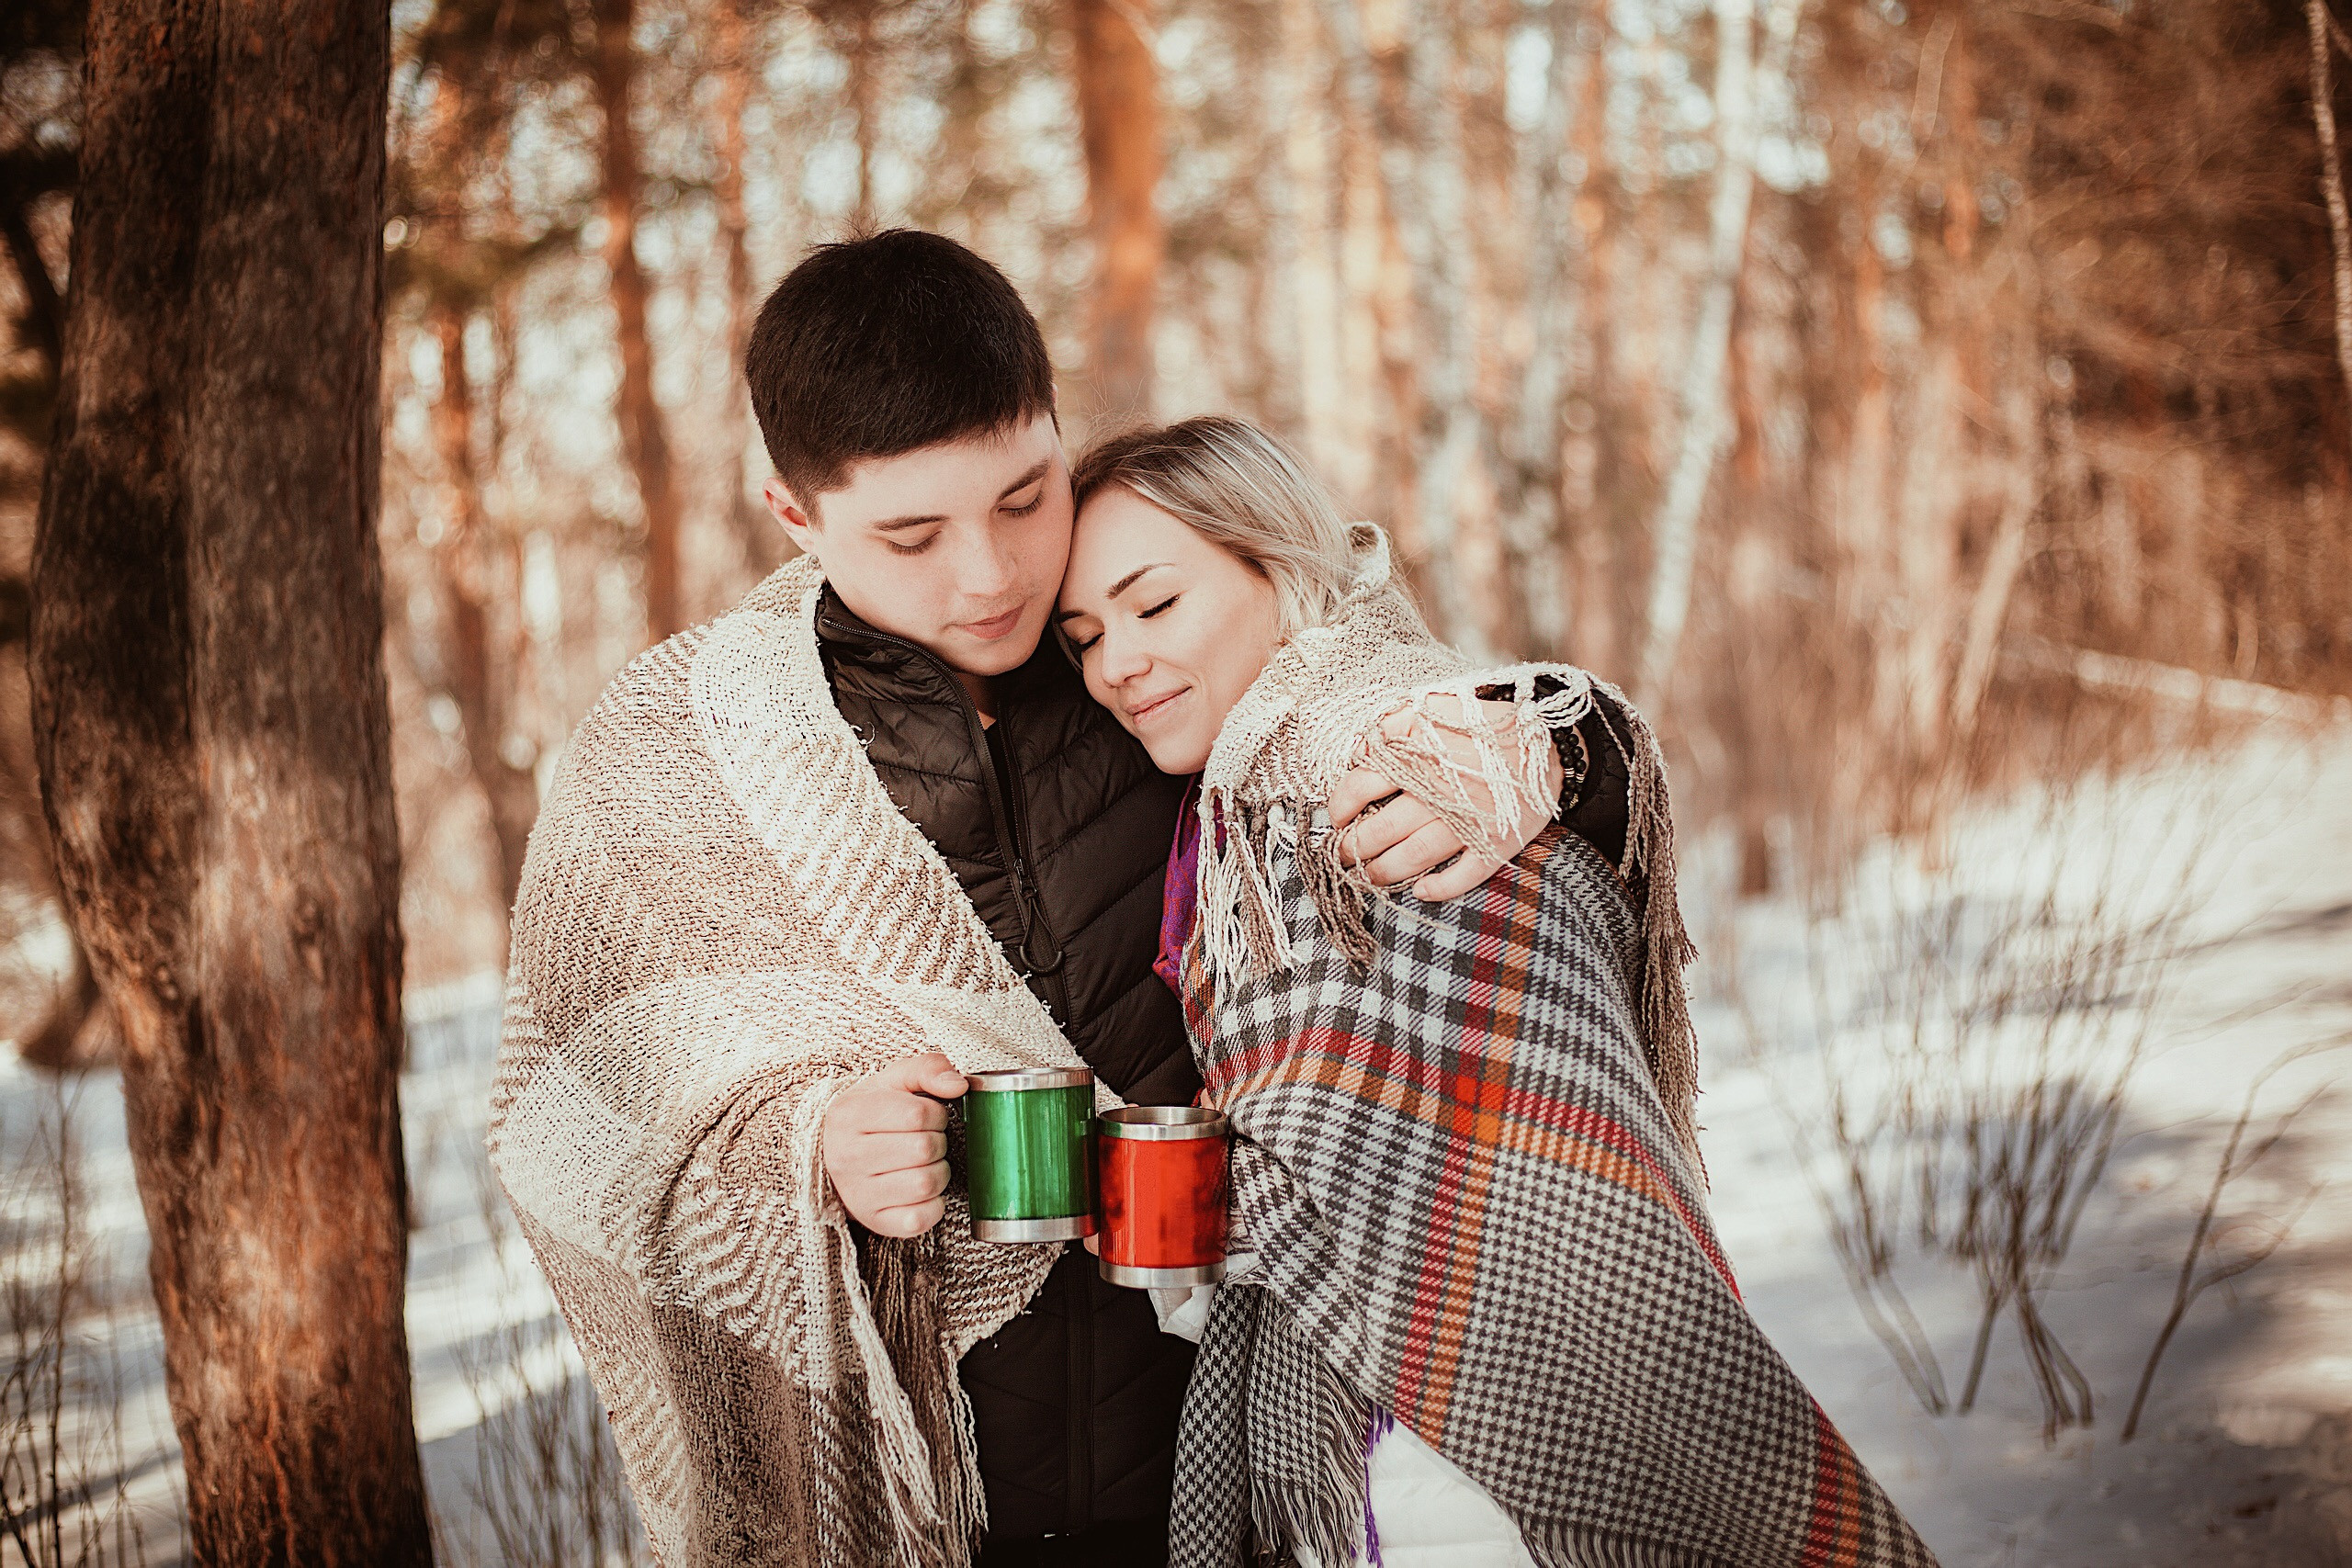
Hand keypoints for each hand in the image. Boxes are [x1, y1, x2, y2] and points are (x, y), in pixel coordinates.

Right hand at [821, 1051, 965, 1237]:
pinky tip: (921, 1190)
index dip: (936, 1113)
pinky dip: (934, 1203)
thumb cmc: (874, 1115)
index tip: (928, 1116)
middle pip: (924, 1149)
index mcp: (849, 1115)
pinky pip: (923, 1217)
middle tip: (926, 1140)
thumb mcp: (894, 1080)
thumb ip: (928, 1069)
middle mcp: (846, 1157)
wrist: (841, 1153)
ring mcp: (858, 1194)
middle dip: (938, 1141)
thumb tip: (958, 1085)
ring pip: (926, 1184)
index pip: (917, 1114)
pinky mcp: (876, 1221)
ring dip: (939, 1171)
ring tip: (924, 1163)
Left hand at [1329, 697, 1563, 901]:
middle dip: (1353, 847)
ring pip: (1413, 857)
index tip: (1336, 816)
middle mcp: (1441, 792)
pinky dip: (1439, 888)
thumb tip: (1358, 753)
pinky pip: (1463, 876)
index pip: (1362, 784)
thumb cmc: (1484, 726)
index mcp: (1421, 756)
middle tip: (1342, 855)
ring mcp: (1469, 822)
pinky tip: (1420, 891)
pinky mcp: (1497, 844)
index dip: (1340, 804)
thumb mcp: (1434, 708)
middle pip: (1380, 830)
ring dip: (1383, 872)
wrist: (1549, 743)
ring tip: (1369, 876)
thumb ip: (1391, 726)